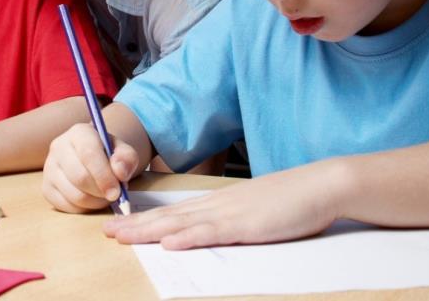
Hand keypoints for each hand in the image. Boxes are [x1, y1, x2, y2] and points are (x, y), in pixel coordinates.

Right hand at [42, 122, 139, 212]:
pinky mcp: (46, 188)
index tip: (117, 192)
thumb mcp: (123, 151)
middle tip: (115, 196)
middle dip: (101, 191)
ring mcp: (49, 168)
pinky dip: (84, 209)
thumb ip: (126, 159)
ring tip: (105, 197)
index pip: (88, 154)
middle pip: (80, 177)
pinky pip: (66, 206)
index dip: (104, 175)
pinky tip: (92, 200)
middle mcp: (59, 147)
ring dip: (95, 202)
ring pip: (73, 195)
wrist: (92, 157)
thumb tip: (120, 172)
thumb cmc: (108, 154)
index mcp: (79, 133)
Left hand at [103, 160, 340, 249]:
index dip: (146, 219)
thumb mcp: (258, 210)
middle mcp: (220, 205)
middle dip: (135, 225)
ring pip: (181, 224)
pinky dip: (188, 238)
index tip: (121, 224)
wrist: (323, 185)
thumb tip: (218, 230)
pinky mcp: (248, 225)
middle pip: (169, 217)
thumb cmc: (295, 199)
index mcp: (222, 202)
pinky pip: (212, 233)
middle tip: (105, 231)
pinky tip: (168, 243)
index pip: (175, 213)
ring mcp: (232, 214)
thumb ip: (236, 219)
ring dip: (148, 231)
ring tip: (121, 236)